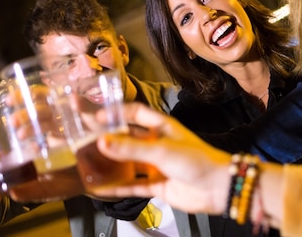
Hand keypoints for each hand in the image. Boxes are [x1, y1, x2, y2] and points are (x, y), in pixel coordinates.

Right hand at [95, 103, 231, 214]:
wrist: (217, 188)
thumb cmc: (196, 160)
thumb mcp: (161, 150)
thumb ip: (131, 148)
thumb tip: (101, 141)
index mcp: (161, 127)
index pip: (135, 113)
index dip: (116, 112)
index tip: (95, 115)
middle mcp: (157, 143)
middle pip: (127, 137)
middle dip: (107, 137)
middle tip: (83, 135)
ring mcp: (155, 165)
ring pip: (127, 162)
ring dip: (109, 163)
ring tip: (86, 162)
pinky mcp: (156, 185)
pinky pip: (132, 185)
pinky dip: (116, 187)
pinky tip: (99, 188)